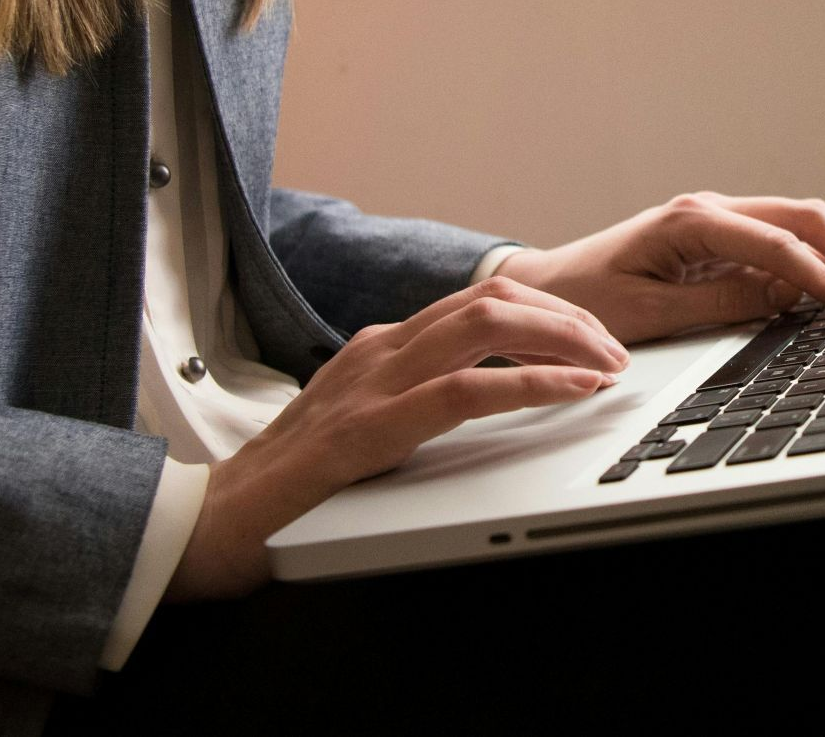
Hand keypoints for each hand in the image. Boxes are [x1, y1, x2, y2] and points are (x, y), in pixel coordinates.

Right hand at [166, 277, 628, 600]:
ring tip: (606, 366)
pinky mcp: (368, 429)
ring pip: (487, 324)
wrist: (208, 526)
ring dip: (563, 339)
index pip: (483, 299)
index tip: (597, 339)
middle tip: (616, 351)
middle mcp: (381, 349)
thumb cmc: (294, 485)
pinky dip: (531, 385)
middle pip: (496, 297)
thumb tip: (497, 390)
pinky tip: (572, 393)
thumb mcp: (372, 424)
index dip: (551, 312)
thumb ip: (422, 398)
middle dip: (570, 317)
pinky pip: (465, 390)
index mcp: (385, 346)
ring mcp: (372, 383)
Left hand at [499, 192, 824, 344]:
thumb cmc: (582, 300)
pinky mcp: (722, 239)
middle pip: (805, 217)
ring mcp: (719, 221)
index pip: (778, 244)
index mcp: (691, 221)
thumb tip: (783, 298)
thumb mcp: (647, 314)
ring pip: (803, 222)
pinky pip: (786, 240)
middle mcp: (710, 210)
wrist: (542, 288)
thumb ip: (718, 304)